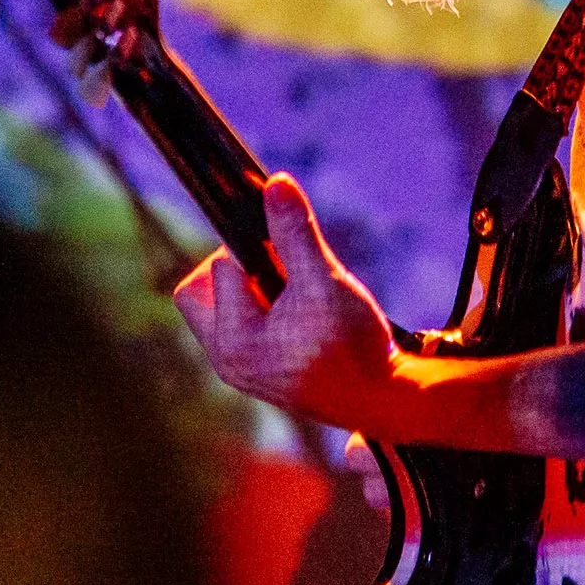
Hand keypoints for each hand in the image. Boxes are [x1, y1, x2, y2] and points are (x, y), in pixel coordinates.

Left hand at [173, 174, 405, 435]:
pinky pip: (238, 324)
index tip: (291, 253)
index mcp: (232, 341)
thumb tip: (276, 184)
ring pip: (219, 304)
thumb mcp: (324, 280)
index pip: (220, 266)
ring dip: (251, 288)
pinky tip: (301, 316)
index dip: (257, 248)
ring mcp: (238, 368)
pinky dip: (261, 308)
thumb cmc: (355, 345)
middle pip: (201, 287)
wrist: (383, 400)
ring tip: (297, 298)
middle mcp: (225, 359)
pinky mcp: (255, 371)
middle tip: (287, 276)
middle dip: (239, 270)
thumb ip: (295, 232)